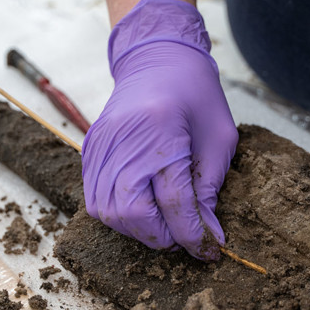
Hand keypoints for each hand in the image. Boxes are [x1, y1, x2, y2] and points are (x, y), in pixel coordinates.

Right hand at [82, 0, 237, 259]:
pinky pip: (94, 199)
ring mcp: (100, 146)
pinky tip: (141, 210)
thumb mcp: (219, 139)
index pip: (174, 202)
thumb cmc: (195, 94)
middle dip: (162, 237)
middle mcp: (123, 140)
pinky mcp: (89, 150)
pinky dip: (118, 215)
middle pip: (133, 213)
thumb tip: (205, 234)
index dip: (194, 234)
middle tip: (184, 237)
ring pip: (109, 213)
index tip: (209, 251)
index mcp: (161, 131)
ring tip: (164, 225)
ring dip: (139, 230)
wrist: (156, 58)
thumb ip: (210, 188)